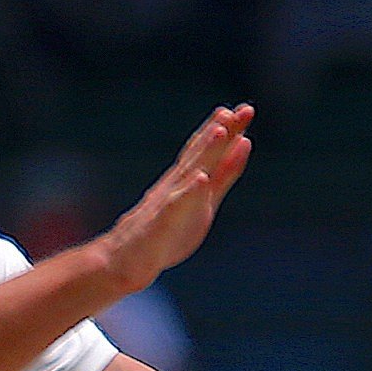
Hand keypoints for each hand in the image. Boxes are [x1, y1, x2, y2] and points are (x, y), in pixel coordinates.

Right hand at [92, 105, 253, 293]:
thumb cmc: (167, 231)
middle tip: (240, 110)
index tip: (246, 109)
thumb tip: (246, 143)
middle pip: (200, 154)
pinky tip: (201, 179)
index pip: (208, 151)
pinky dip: (189, 192)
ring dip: (204, 151)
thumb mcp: (206, 200)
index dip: (227, 131)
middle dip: (219, 131)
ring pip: (187, 173)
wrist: (125, 260)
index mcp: (188, 180)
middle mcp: (176, 184)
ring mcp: (166, 201)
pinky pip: (174, 207)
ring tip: (220, 130)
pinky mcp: (159, 223)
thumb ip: (225, 174)